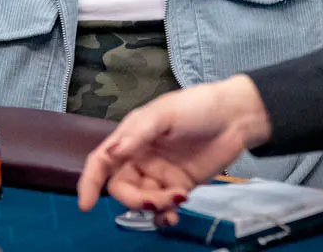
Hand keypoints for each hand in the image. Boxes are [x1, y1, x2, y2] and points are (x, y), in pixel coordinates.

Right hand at [76, 74, 272, 221]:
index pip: (102, 161)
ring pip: (142, 200)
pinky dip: (165, 215)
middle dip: (135, 199)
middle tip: (157, 201)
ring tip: (178, 198)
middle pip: (122, 187)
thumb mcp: (165, 114)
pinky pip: (163, 207)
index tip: (86, 205)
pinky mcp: (179, 185)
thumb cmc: (197, 107)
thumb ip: (138, 134)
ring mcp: (160, 173)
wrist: (236, 116)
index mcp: (131, 137)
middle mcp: (141, 157)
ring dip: (154, 207)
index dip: (90, 182)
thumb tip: (111, 153)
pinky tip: (175, 213)